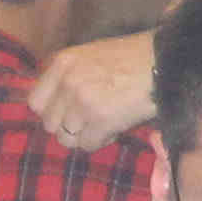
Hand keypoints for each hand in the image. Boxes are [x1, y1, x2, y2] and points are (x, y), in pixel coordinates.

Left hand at [32, 32, 158, 150]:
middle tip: (90, 120)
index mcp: (63, 63)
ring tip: (104, 123)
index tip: (67, 113)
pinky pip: (88, 145)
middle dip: (69, 126)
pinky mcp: (101, 120)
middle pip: (50, 124)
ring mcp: (83, 102)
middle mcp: (68, 82)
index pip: (35, 102)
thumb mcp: (92, 55)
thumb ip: (69, 75)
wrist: (166, 62)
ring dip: (86, 135)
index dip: (52, 112)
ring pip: (67, 138)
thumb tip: (53, 106)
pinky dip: (101, 141)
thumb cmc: (133, 58)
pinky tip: (114, 128)